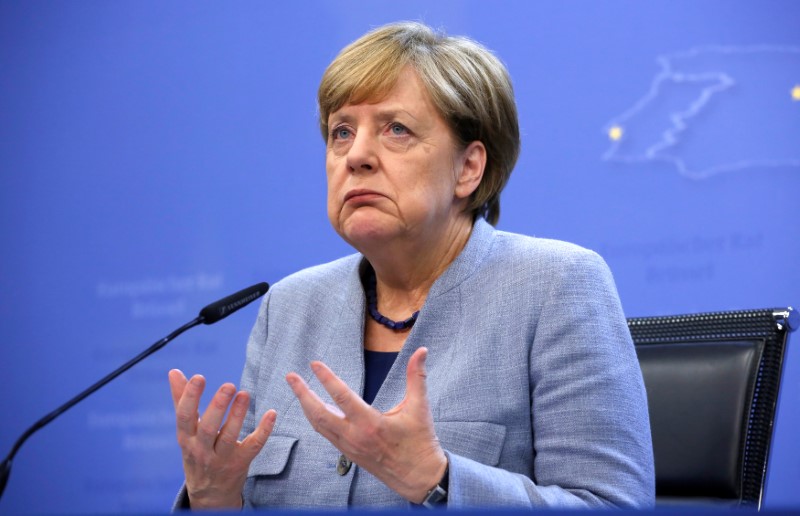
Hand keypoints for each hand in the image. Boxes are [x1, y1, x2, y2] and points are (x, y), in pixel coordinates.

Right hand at [168, 369, 276, 508]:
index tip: (199, 377)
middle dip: (218, 406)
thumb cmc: (197, 453)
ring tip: (245, 394)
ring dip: (238, 415)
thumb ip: (181, 400)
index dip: (190, 397)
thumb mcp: (186, 431)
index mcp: (186, 438)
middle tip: (229, 385)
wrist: (209, 495)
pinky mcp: (241, 463)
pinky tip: (271, 413)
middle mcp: (202, 450)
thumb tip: (173, 371)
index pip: (184, 417)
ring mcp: (222, 459)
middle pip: (209, 428)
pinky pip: (254, 446)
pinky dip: (264, 430)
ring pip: (230, 437)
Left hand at [285, 347, 446, 502]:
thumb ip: (417, 377)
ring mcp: (349, 447)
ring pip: (319, 425)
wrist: (419, 477)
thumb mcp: (420, 407)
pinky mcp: (349, 454)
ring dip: (306, 406)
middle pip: (318, 414)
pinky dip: (317, 419)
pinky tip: (315, 408)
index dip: (327, 378)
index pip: (342, 397)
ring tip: (298, 389)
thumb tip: (421, 351)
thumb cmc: (420, 442)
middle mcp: (354, 437)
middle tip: (291, 377)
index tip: (314, 364)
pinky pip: (326, 434)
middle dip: (302, 394)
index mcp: (370, 424)